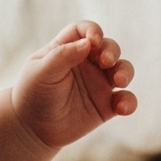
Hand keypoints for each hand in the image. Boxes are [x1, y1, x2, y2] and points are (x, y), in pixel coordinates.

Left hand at [10, 23, 135, 156]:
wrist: (32, 130)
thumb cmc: (33, 94)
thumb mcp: (40, 72)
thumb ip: (61, 55)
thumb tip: (87, 43)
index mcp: (69, 49)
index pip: (84, 31)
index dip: (92, 31)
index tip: (94, 41)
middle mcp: (88, 63)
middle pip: (108, 47)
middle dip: (111, 51)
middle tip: (106, 61)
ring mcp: (99, 83)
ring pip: (123, 69)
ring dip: (125, 72)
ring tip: (120, 81)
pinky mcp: (107, 105)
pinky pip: (126, 99)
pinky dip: (129, 102)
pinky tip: (121, 108)